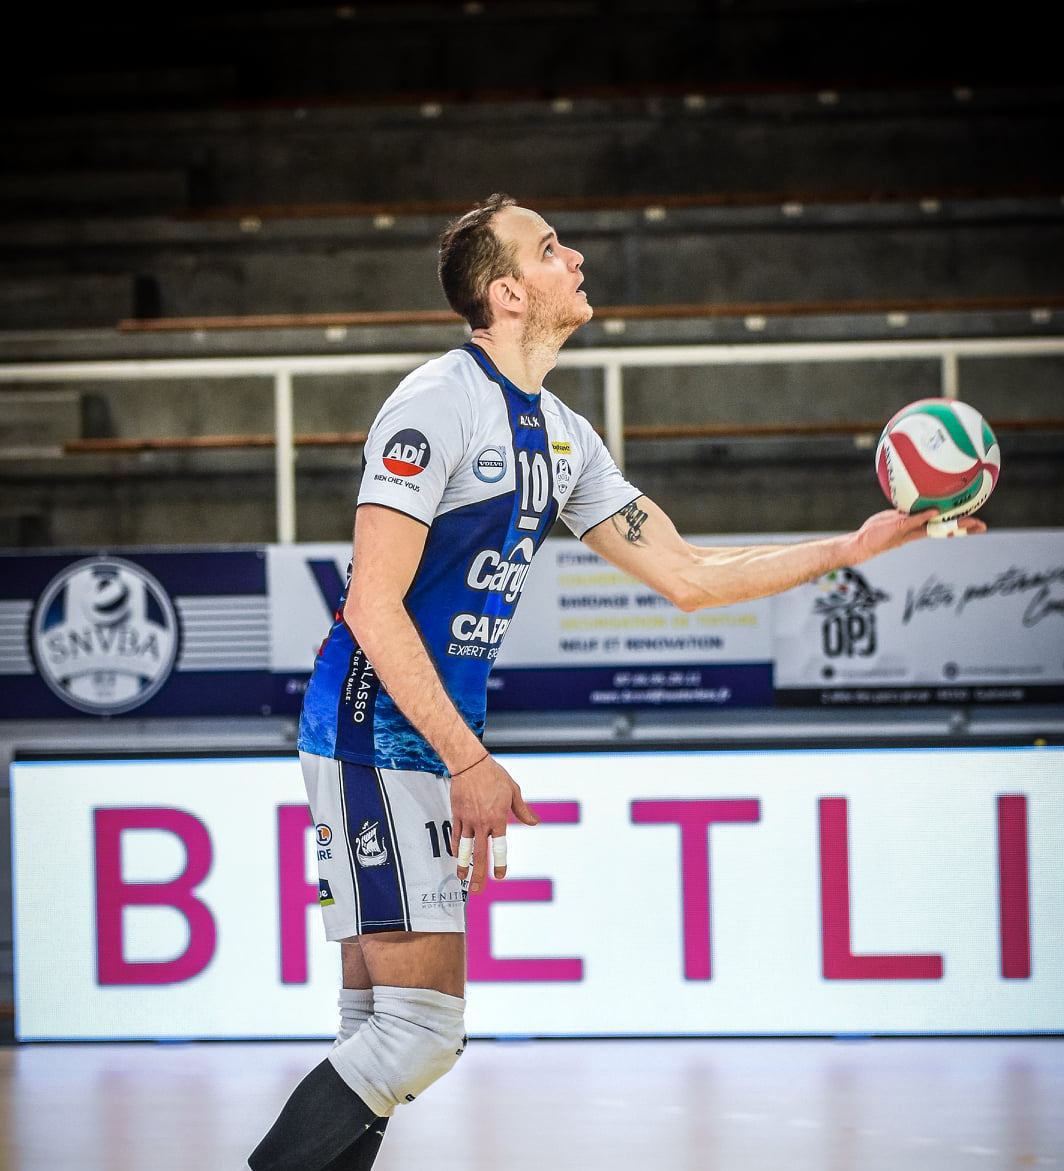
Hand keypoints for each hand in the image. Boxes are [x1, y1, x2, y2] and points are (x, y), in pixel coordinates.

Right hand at [449, 755, 537, 892]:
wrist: (471, 764)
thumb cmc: (494, 775)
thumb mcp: (513, 792)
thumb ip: (522, 810)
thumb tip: (534, 822)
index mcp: (498, 819)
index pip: (499, 848)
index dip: (499, 864)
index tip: (499, 876)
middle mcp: (482, 823)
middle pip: (480, 854)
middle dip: (479, 874)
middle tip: (478, 890)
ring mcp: (468, 820)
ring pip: (465, 848)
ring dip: (463, 865)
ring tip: (462, 878)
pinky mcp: (457, 815)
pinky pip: (456, 835)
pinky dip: (456, 847)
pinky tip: (457, 855)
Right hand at [845, 508, 986, 563]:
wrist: (863, 541)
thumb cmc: (879, 538)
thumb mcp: (898, 527)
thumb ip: (915, 520)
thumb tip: (935, 512)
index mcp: (922, 530)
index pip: (949, 528)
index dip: (965, 526)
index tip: (981, 526)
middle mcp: (921, 526)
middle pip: (947, 524)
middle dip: (964, 524)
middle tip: (982, 525)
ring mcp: (913, 521)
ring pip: (936, 518)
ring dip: (949, 515)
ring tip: (963, 511)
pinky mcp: (902, 516)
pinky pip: (920, 509)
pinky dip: (929, 505)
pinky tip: (933, 500)